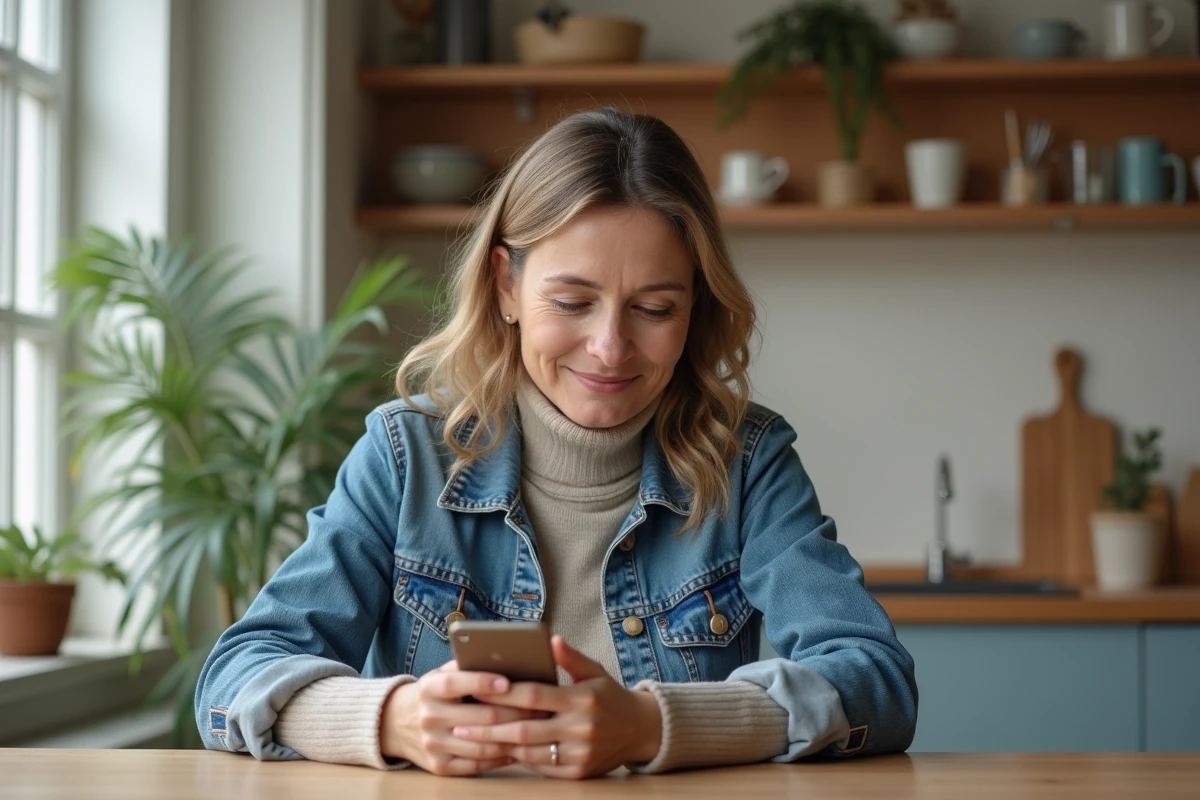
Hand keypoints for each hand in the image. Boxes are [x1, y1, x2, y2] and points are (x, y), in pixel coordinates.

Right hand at [379, 661, 535, 775]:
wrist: (395, 723)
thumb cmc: (432, 694)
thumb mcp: (440, 674)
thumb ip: (466, 666)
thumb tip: (505, 657)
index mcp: (428, 688)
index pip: (455, 683)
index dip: (482, 682)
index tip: (508, 682)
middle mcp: (428, 716)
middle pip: (478, 717)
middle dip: (514, 713)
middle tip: (540, 708)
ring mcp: (432, 744)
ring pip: (480, 745)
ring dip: (511, 738)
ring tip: (534, 729)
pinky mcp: (439, 766)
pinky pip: (475, 765)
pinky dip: (499, 759)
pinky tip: (516, 750)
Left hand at [451, 636, 663, 778]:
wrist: (641, 730)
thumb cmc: (610, 695)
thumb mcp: (595, 670)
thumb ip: (570, 657)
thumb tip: (550, 639)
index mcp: (582, 698)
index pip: (534, 695)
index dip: (503, 692)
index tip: (476, 687)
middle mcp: (580, 727)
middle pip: (524, 728)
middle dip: (489, 727)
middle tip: (461, 723)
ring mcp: (579, 753)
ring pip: (529, 751)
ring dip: (499, 745)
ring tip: (472, 738)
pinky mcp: (578, 772)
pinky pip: (541, 767)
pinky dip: (519, 758)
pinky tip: (500, 749)